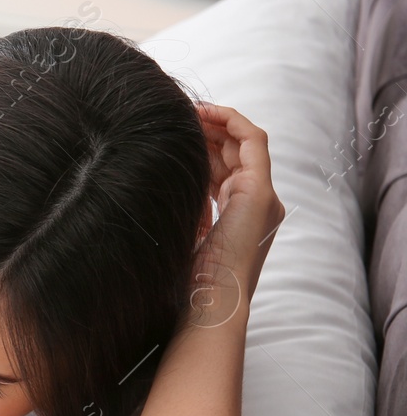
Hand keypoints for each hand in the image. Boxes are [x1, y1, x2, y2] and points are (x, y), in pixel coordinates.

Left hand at [188, 103, 284, 327]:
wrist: (207, 305)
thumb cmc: (186, 284)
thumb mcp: (181, 239)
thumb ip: (180, 214)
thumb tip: (154, 192)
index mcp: (238, 216)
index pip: (223, 170)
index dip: (202, 148)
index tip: (174, 135)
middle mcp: (256, 204)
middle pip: (232, 154)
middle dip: (206, 132)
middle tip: (177, 116)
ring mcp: (262, 196)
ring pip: (243, 142)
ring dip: (216, 121)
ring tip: (187, 110)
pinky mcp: (260, 191)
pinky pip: (253, 139)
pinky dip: (231, 120)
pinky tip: (205, 112)